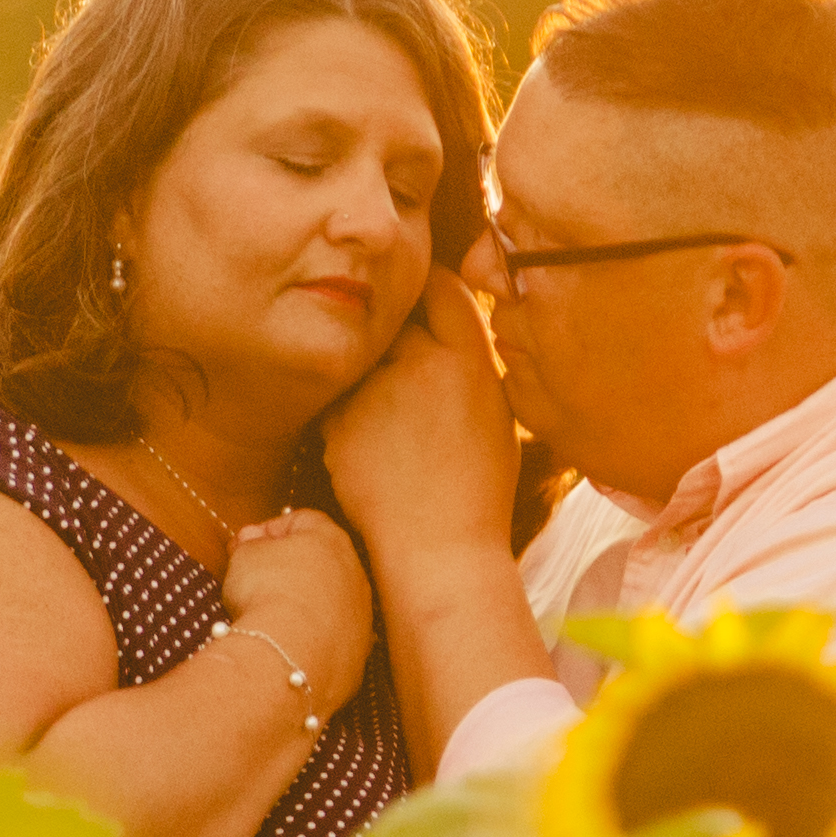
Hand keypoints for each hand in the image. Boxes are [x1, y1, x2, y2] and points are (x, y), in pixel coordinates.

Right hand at [220, 505, 373, 696]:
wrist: (289, 651)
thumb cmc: (267, 594)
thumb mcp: (245, 555)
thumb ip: (250, 543)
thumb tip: (251, 543)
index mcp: (331, 538)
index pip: (302, 521)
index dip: (269, 530)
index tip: (245, 545)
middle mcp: (355, 573)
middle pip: (320, 562)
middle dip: (289, 568)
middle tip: (256, 580)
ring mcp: (361, 614)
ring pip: (330, 602)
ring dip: (304, 605)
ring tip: (271, 617)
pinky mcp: (358, 651)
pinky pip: (332, 637)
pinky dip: (312, 638)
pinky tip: (288, 643)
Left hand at [323, 282, 520, 579]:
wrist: (438, 549)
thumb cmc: (476, 488)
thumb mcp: (497, 414)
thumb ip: (471, 363)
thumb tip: (447, 327)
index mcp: (470, 359)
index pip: (442, 286)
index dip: (428, 288)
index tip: (420, 299)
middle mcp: (422, 363)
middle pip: (395, 317)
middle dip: (394, 334)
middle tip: (399, 369)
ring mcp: (375, 390)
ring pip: (362, 358)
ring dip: (369, 377)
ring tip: (392, 427)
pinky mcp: (339, 420)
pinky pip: (338, 398)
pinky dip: (348, 417)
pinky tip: (371, 452)